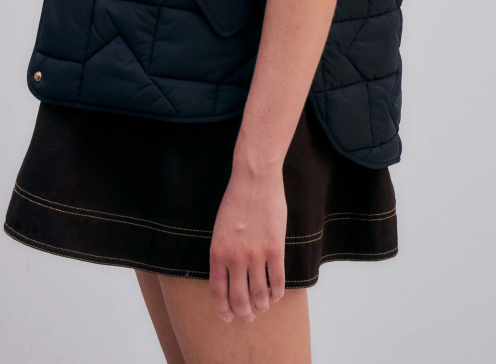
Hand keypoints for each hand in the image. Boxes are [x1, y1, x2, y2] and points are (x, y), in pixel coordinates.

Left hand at [208, 161, 286, 323]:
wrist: (254, 178)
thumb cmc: (236, 200)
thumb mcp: (220, 228)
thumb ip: (224, 252)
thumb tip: (230, 276)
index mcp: (217, 252)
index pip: (217, 291)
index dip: (223, 309)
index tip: (227, 317)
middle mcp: (234, 257)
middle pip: (239, 299)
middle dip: (244, 313)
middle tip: (249, 317)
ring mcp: (255, 254)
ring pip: (259, 294)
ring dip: (262, 305)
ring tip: (264, 306)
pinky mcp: (275, 248)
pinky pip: (277, 281)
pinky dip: (278, 293)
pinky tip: (277, 295)